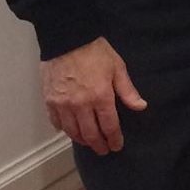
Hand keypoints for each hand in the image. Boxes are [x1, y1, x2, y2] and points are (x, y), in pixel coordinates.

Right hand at [40, 37, 146, 154]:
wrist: (67, 40)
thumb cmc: (96, 52)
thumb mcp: (118, 68)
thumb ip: (128, 91)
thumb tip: (140, 107)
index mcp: (100, 97)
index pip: (109, 126)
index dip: (114, 139)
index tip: (117, 146)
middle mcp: (80, 105)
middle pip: (90, 133)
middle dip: (98, 144)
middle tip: (103, 150)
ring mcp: (62, 104)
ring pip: (72, 131)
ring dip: (82, 140)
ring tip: (89, 142)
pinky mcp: (49, 101)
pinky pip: (56, 122)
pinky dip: (64, 130)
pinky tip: (70, 131)